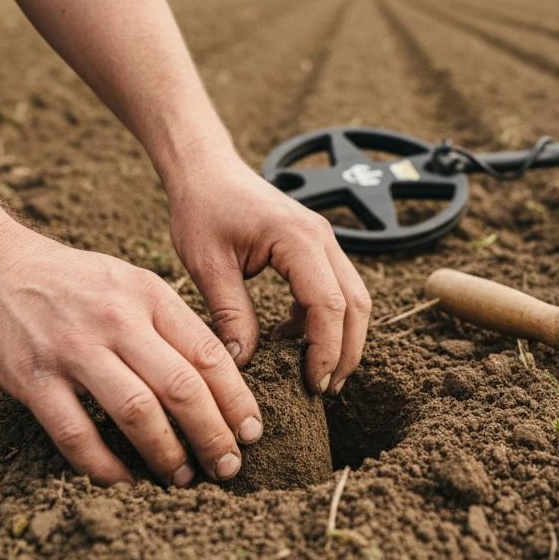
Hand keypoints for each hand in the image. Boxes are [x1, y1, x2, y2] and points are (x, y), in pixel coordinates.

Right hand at [0, 228, 260, 485]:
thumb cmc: (73, 283)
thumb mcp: (132, 284)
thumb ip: (172, 324)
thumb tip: (222, 378)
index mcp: (149, 296)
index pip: (210, 355)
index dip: (237, 400)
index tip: (252, 433)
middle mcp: (117, 320)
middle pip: (182, 388)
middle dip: (213, 435)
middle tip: (229, 467)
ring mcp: (74, 350)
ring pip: (137, 413)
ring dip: (167, 454)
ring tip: (184, 477)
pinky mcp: (33, 378)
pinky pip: (76, 433)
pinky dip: (105, 465)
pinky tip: (125, 481)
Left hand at [164, 151, 370, 395]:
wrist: (205, 169)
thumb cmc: (202, 208)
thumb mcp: (208, 265)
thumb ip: (229, 314)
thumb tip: (243, 364)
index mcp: (298, 239)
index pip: (328, 304)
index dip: (326, 350)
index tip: (312, 384)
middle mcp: (322, 237)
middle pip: (355, 304)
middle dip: (346, 351)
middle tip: (324, 389)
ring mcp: (325, 240)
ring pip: (354, 297)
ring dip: (343, 338)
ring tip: (319, 374)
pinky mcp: (317, 246)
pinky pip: (337, 288)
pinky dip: (327, 320)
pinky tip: (296, 341)